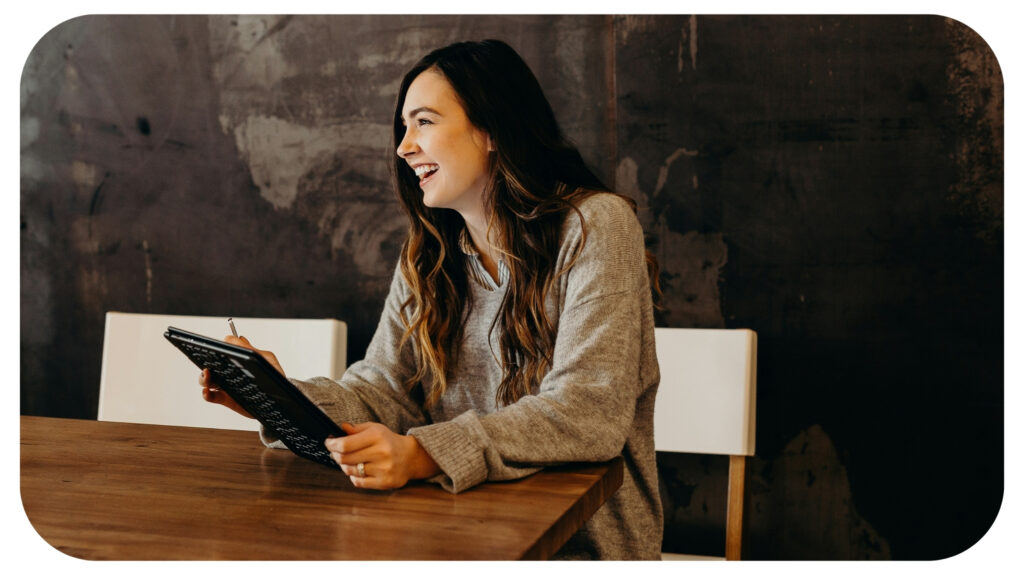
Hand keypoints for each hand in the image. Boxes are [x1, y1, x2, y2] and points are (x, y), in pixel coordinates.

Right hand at [199, 335, 285, 418]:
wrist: (282, 397)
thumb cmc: (275, 375)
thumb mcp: (266, 359)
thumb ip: (251, 349)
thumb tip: (237, 338)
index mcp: (237, 360)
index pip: (221, 352)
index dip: (215, 349)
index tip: (214, 348)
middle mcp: (229, 371)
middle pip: (210, 365)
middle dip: (205, 362)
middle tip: (208, 364)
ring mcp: (226, 385)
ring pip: (207, 380)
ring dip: (203, 378)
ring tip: (208, 376)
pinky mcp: (226, 399)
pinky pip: (211, 396)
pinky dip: (206, 394)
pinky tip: (207, 391)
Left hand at [325, 422, 440, 489]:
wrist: (411, 457)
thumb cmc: (389, 441)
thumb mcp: (375, 429)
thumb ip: (356, 429)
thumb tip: (340, 428)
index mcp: (377, 436)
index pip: (345, 444)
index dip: (332, 445)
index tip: (328, 443)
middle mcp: (381, 452)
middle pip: (344, 459)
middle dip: (335, 455)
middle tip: (335, 452)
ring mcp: (383, 469)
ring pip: (350, 471)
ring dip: (344, 466)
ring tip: (348, 461)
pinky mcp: (385, 482)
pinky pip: (358, 482)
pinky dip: (354, 477)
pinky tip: (358, 470)